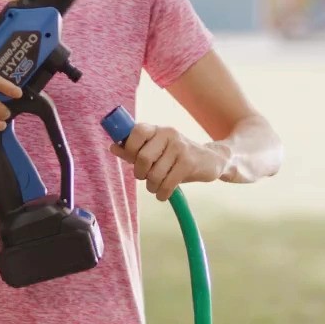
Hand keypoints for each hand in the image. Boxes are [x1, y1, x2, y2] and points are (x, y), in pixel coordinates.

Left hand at [109, 123, 228, 200]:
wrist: (212, 160)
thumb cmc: (177, 156)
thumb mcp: (155, 150)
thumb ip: (133, 149)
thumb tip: (113, 147)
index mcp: (156, 129)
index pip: (135, 132)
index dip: (129, 149)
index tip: (132, 161)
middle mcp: (168, 134)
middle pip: (143, 158)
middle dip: (140, 173)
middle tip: (145, 178)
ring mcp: (180, 147)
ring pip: (155, 174)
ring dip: (152, 186)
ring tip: (155, 187)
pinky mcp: (189, 163)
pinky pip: (168, 183)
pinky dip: (162, 193)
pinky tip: (163, 194)